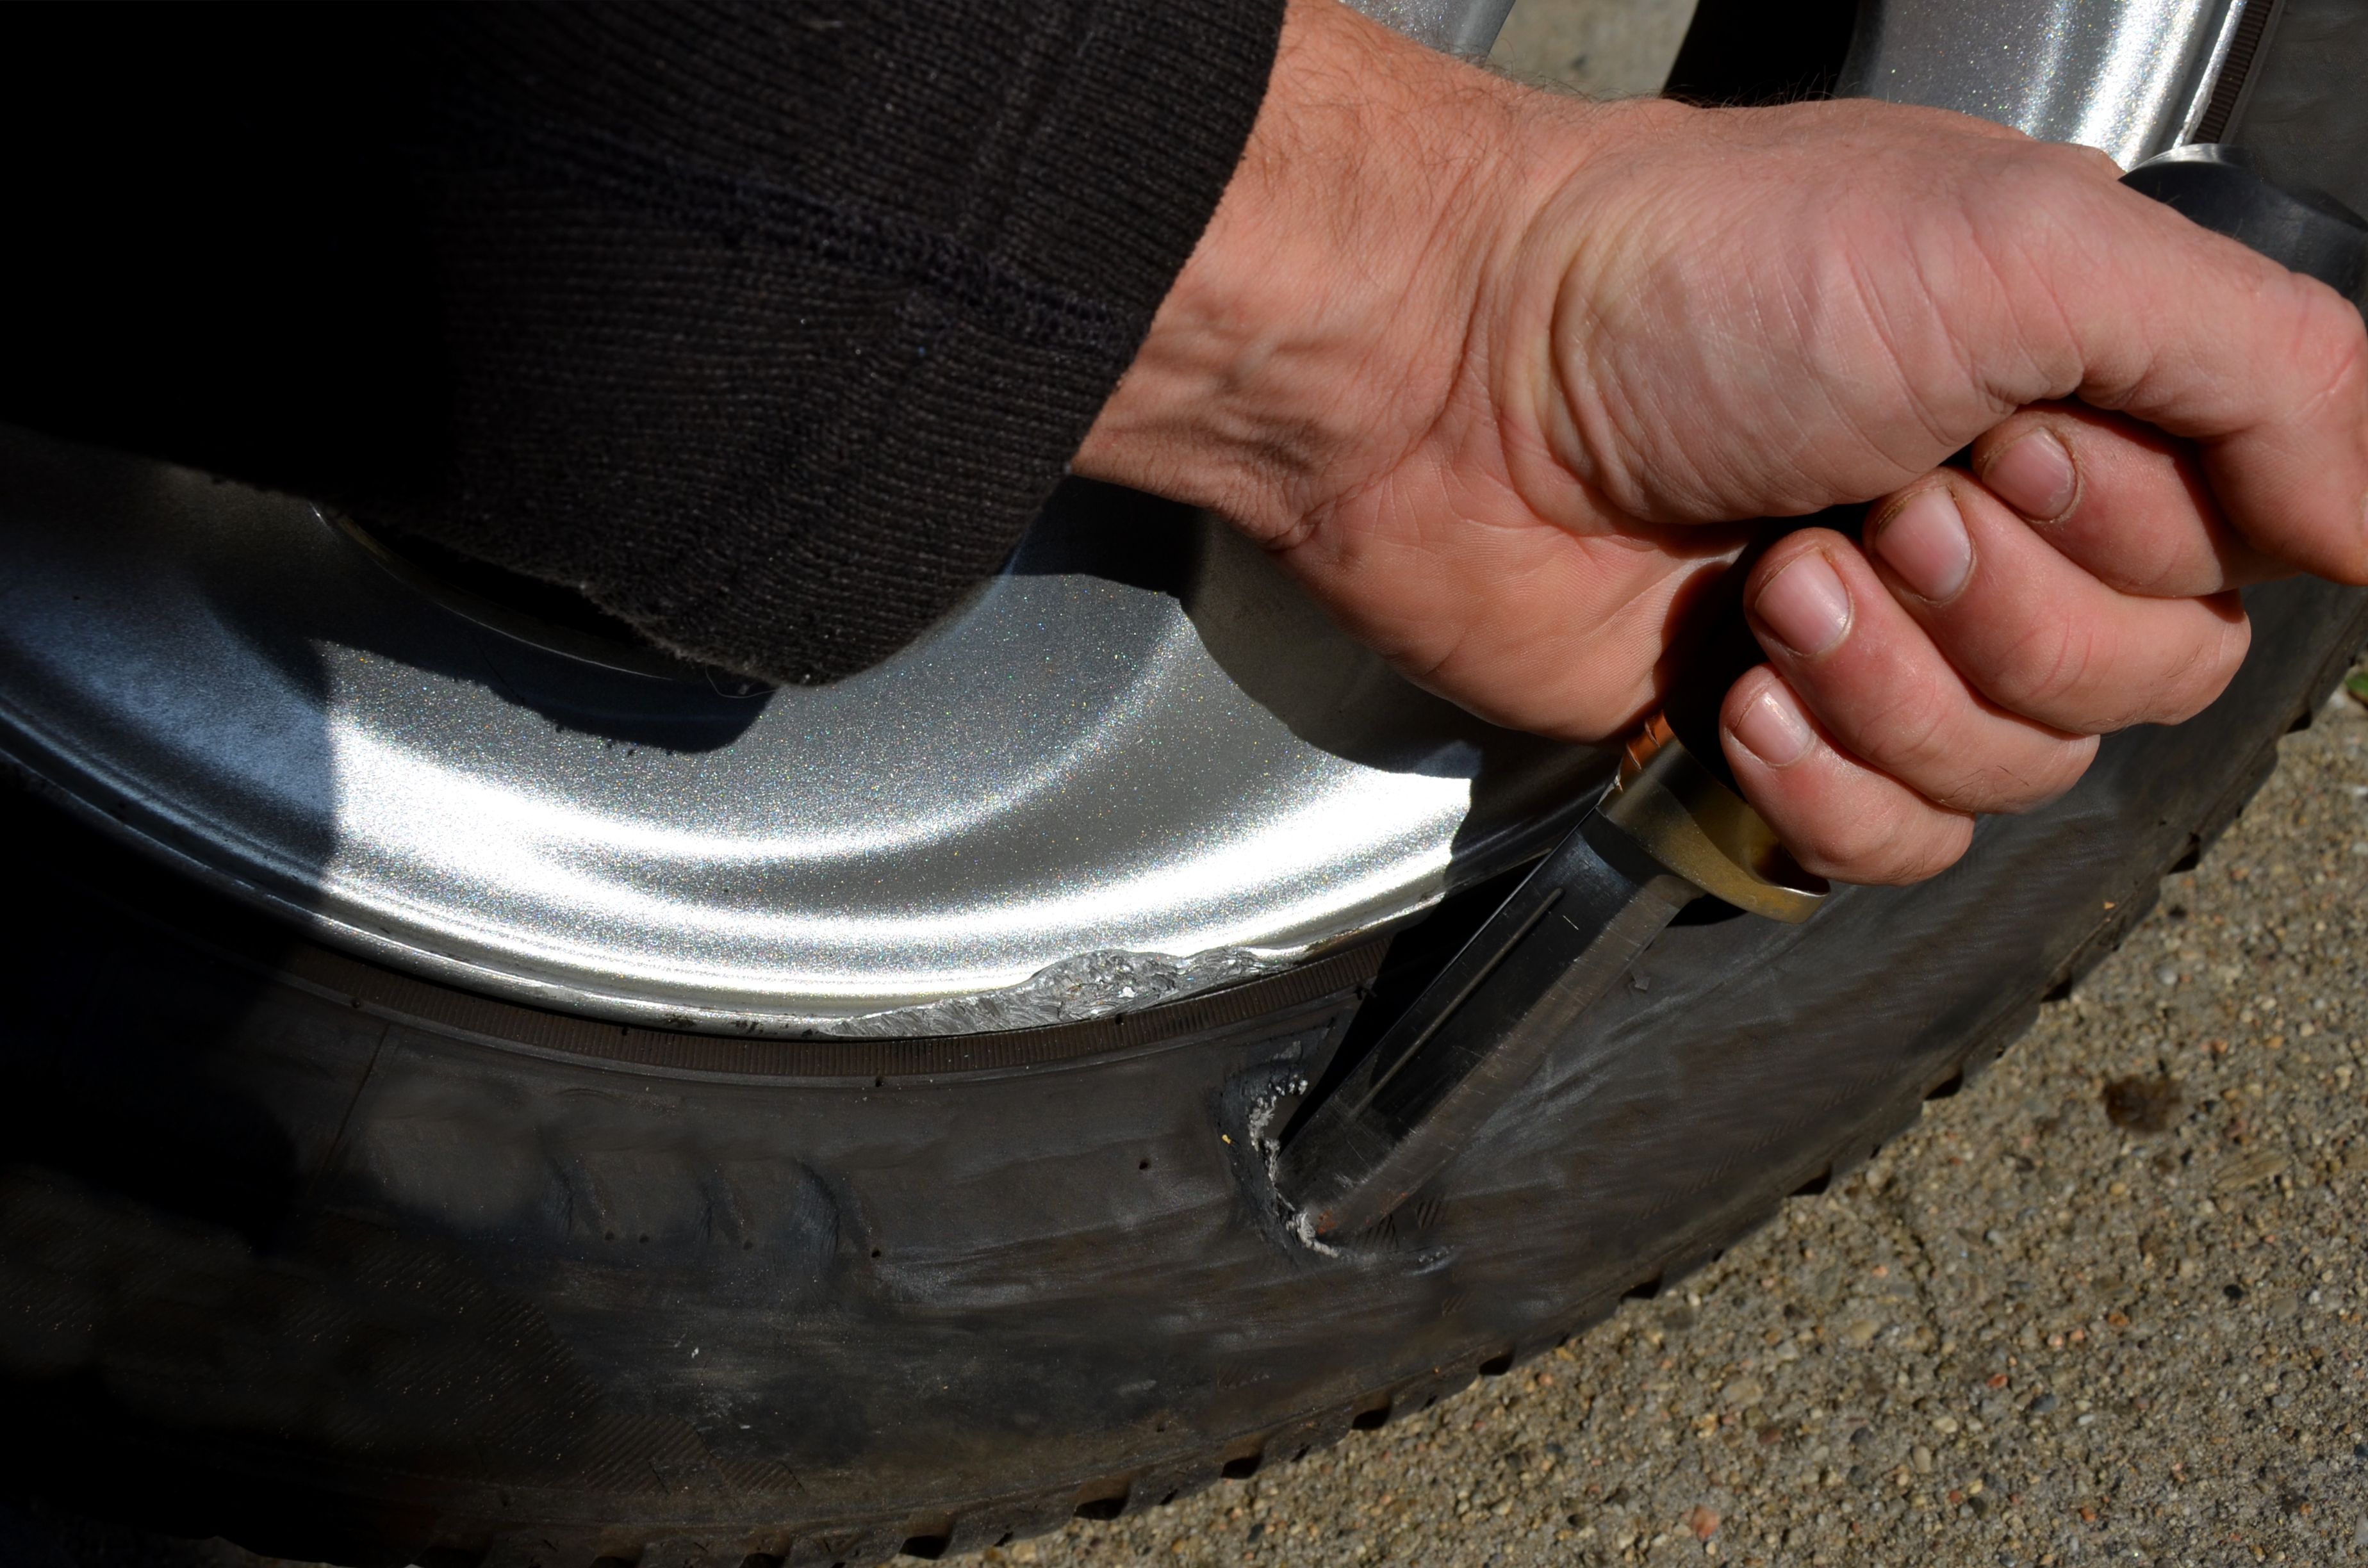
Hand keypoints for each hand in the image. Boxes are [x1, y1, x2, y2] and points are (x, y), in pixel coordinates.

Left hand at [1075, 0, 2367, 884]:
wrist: (1453, 371)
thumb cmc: (1698, 274)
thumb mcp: (2033, 248)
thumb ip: (2268, 368)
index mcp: (2077, 392)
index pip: (2240, 554)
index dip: (2137, 535)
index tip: (2007, 443)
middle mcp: (1992, 520)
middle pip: (2144, 682)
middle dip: (2005, 611)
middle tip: (1878, 501)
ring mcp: (1874, 638)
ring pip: (2013, 777)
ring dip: (1896, 689)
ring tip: (1778, 574)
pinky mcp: (1762, 733)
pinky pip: (1879, 847)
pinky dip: (1818, 779)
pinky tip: (1731, 682)